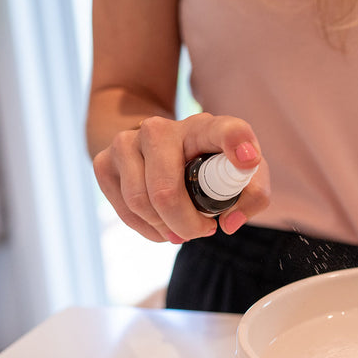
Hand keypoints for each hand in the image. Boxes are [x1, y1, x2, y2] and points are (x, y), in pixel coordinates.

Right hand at [92, 112, 270, 242]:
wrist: (156, 148)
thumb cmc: (208, 164)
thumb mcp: (241, 174)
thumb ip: (253, 196)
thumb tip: (228, 223)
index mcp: (204, 127)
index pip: (223, 129)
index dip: (236, 142)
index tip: (248, 160)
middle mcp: (160, 128)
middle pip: (165, 191)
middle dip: (187, 224)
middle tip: (204, 231)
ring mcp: (126, 142)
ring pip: (140, 204)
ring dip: (167, 228)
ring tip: (184, 228)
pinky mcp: (104, 161)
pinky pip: (124, 210)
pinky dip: (148, 228)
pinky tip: (163, 225)